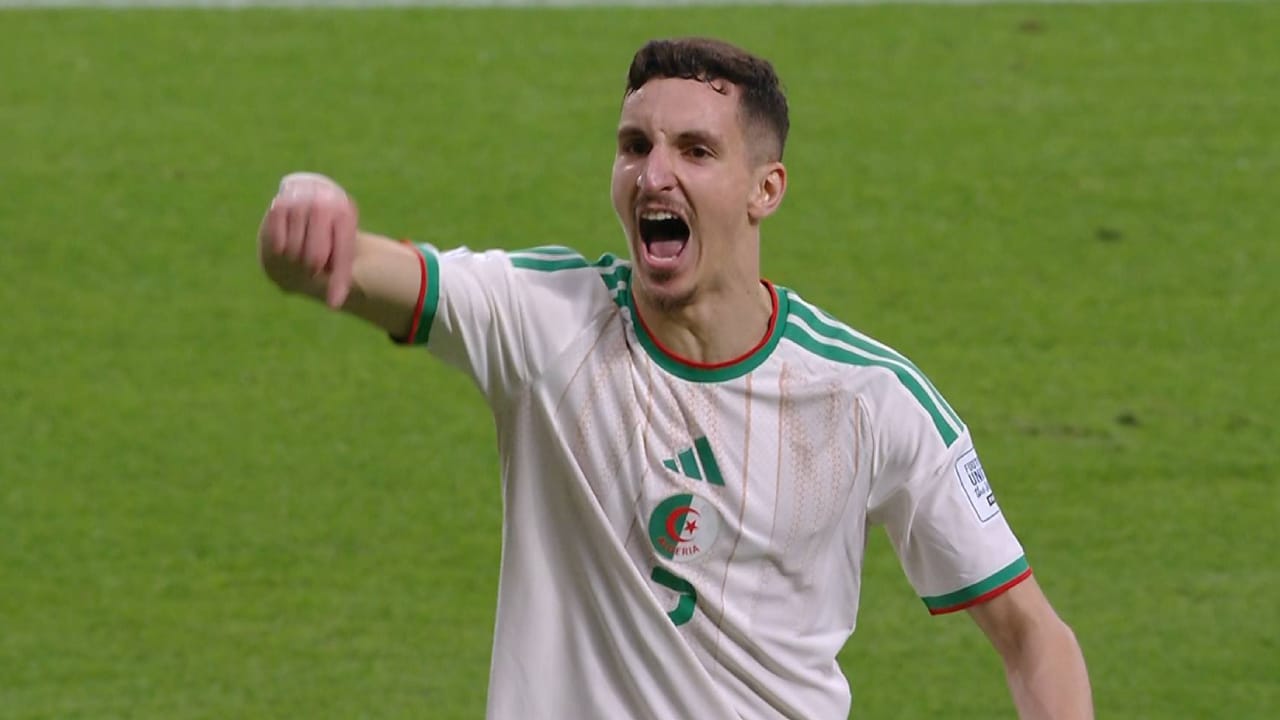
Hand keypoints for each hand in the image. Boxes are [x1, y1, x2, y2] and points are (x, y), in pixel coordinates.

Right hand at [258, 172, 357, 307]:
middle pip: (314, 258)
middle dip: (311, 270)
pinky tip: (285, 247)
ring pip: (294, 252)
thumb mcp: (341, 247)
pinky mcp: (278, 206)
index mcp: (346, 213)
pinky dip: (280, 251)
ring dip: (294, 260)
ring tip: (299, 253)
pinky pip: (278, 244)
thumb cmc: (327, 231)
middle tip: (311, 267)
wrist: (306, 196)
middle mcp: (324, 204)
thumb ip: (340, 276)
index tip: (334, 305)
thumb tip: (334, 305)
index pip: (343, 255)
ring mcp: (300, 203)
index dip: (338, 281)